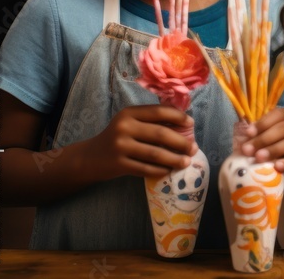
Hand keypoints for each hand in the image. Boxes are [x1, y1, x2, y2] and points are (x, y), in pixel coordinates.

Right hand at [82, 105, 196, 178]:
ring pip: (155, 153)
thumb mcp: (129, 123)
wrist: (89, 158)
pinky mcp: (119, 164)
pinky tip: (169, 170)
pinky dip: (161, 170)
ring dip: (175, 158)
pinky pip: (146, 168)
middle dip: (181, 142)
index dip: (179, 117)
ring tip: (187, 162)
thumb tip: (185, 123)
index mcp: (129, 113)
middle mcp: (124, 127)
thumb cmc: (117, 138)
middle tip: (194, 148)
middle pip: (160, 134)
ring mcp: (120, 147)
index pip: (159, 111)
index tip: (191, 124)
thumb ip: (151, 120)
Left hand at [240, 108, 283, 176]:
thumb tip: (243, 138)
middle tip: (248, 150)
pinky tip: (276, 167)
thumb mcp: (269, 135)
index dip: (263, 123)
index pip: (278, 115)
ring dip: (274, 150)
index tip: (248, 133)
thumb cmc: (279, 143)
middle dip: (263, 139)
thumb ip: (258, 134)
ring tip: (259, 158)